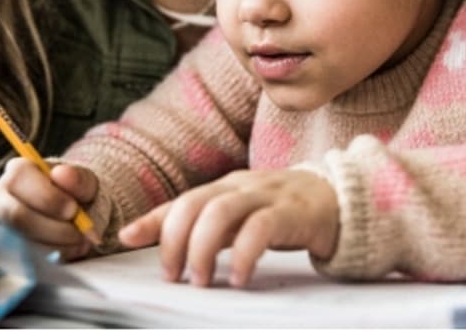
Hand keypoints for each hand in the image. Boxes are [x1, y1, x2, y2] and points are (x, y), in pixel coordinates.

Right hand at [0, 158, 98, 260]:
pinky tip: (68, 252)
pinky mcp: (1, 250)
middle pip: (16, 215)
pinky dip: (50, 259)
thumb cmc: (74, 194)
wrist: (71, 216)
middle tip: (79, 233)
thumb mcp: (84, 182)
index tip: (74, 210)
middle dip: (53, 228)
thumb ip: (78, 178)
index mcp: (17, 171)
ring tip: (79, 243)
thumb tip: (62, 174)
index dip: (49, 198)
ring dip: (55, 246)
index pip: (20, 181)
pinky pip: (21, 260)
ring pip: (18, 241)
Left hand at [118, 169, 338, 287]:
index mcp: (224, 187)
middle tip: (173, 274)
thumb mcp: (238, 217)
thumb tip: (151, 244)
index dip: (152, 219)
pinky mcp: (291, 211)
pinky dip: (244, 254)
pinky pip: (261, 228)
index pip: (181, 200)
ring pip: (221, 211)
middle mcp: (240, 186)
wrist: (339, 198)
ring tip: (201, 280)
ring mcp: (266, 195)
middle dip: (175, 239)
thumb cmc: (282, 211)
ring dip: (203, 248)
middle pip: (194, 203)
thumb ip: (202, 227)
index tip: (126, 238)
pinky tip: (240, 277)